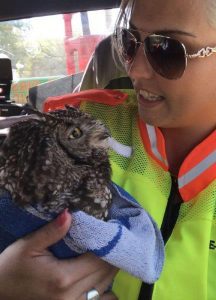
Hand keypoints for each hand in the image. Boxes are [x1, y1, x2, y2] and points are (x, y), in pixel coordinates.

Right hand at [0, 210, 117, 299]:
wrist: (1, 292)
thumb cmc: (13, 266)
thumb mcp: (28, 246)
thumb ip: (51, 231)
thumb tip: (70, 214)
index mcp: (63, 278)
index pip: (100, 260)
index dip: (109, 243)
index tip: (113, 228)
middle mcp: (73, 296)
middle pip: (107, 273)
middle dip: (112, 253)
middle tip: (111, 236)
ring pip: (107, 286)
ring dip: (109, 268)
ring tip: (104, 252)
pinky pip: (101, 299)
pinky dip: (104, 286)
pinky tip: (96, 273)